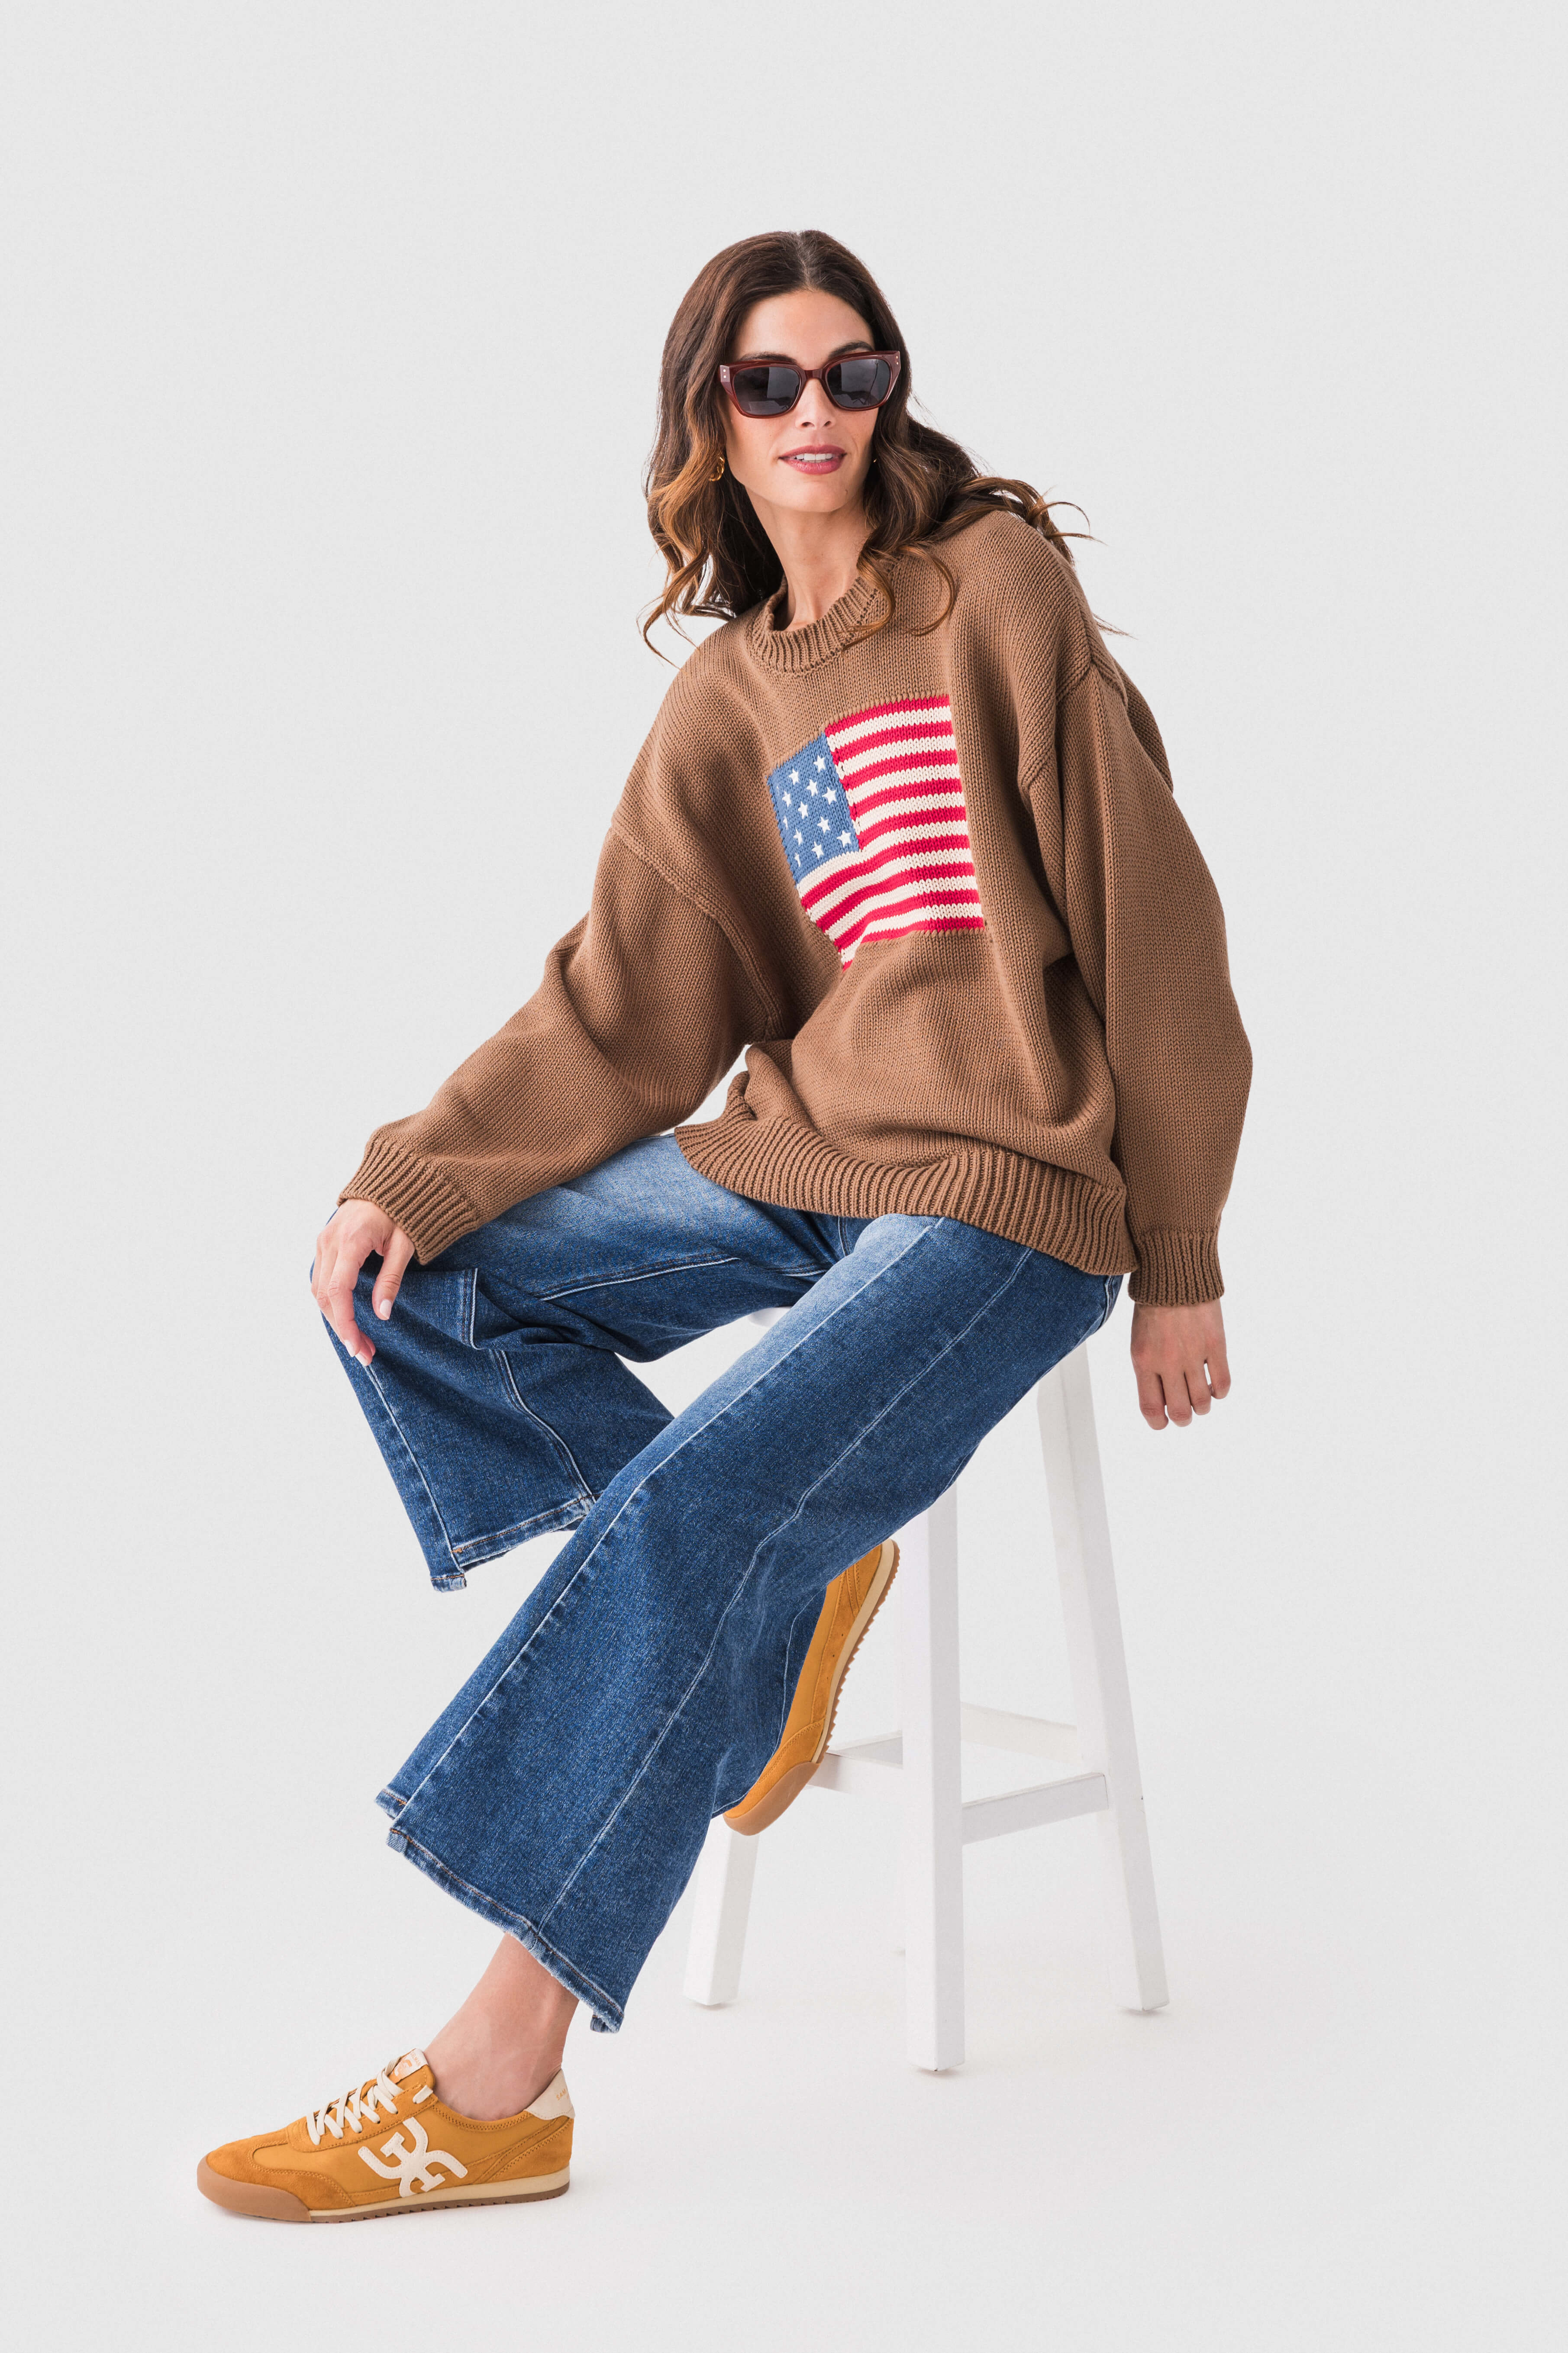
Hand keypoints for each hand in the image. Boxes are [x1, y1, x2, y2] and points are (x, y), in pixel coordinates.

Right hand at [311, 1199, 415, 1365]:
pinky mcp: (324, 1243)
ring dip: (335, 1318)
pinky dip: (331, 1301)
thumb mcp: (405, 1245)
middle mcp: (330, 1241)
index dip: (345, 1324)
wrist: (390, 1180)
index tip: (358, 1348)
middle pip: (325, 1296)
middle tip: (363, 1353)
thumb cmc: (403, 1210)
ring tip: (359, 1341)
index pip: (338, 1291)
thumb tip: (382, 1314)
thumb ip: (392, 1279)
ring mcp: (323, 1241)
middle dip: (342, 1328)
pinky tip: (347, 1317)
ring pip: (319, 1290)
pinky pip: (321, 1278)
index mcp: (351, 1240)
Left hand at [1130, 1299, 1229, 1430]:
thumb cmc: (1154, 1307)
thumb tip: (1163, 1400)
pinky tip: (1215, 1384)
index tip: (1164, 1422)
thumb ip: (1149, 1371)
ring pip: (1203, 1403)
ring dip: (1203, 1406)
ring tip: (1201, 1396)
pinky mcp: (1216, 1345)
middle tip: (1187, 1412)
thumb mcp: (1140, 1341)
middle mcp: (1168, 1362)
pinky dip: (1220, 1391)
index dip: (1159, 1423)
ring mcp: (1193, 1354)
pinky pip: (1222, 1383)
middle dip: (1184, 1419)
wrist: (1175, 1274)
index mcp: (1144, 1361)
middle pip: (1180, 1412)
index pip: (1151, 1408)